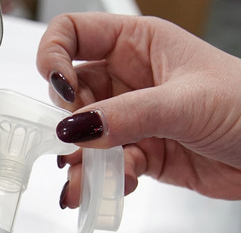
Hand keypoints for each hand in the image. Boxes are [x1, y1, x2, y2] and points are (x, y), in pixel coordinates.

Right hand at [35, 13, 240, 206]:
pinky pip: (103, 165)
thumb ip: (126, 115)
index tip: (60, 92)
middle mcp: (128, 77)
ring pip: (83, 136)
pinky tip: (109, 189)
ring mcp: (131, 116)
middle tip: (75, 143)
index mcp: (137, 43)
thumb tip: (75, 128)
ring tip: (84, 183)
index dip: (54, 57)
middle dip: (67, 122)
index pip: (73, 34)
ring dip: (79, 162)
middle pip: (70, 93)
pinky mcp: (137, 152)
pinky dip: (100, 181)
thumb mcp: (185, 102)